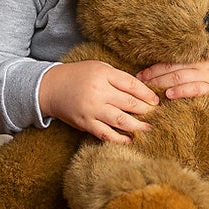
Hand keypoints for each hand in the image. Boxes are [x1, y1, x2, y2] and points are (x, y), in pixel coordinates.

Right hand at [37, 61, 158, 142]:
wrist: (51, 87)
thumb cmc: (78, 76)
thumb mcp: (98, 68)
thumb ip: (117, 78)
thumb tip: (141, 91)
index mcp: (103, 74)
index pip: (132, 85)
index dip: (147, 94)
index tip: (156, 101)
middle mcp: (98, 92)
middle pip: (129, 103)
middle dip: (146, 110)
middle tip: (157, 115)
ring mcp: (92, 109)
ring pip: (121, 120)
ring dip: (138, 126)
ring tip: (149, 129)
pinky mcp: (85, 123)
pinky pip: (105, 134)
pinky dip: (119, 139)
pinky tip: (130, 139)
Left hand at [135, 57, 208, 103]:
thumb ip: (193, 65)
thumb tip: (168, 71)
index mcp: (199, 57)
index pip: (173, 59)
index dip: (155, 66)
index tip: (140, 73)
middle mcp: (202, 65)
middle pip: (173, 67)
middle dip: (154, 75)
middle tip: (138, 82)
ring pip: (181, 77)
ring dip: (162, 82)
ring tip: (148, 89)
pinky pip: (196, 89)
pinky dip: (182, 91)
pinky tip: (170, 95)